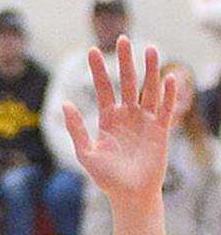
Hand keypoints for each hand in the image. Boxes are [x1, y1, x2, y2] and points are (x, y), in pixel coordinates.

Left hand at [62, 39, 177, 205]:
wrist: (129, 195)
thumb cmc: (106, 178)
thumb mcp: (86, 153)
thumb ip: (76, 129)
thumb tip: (65, 104)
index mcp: (108, 120)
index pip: (103, 90)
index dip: (98, 71)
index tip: (91, 51)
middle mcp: (128, 116)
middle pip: (127, 83)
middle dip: (124, 62)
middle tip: (123, 39)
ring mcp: (145, 120)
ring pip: (148, 89)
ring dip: (150, 70)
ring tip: (150, 49)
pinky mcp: (161, 129)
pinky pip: (166, 108)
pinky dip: (169, 93)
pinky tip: (169, 77)